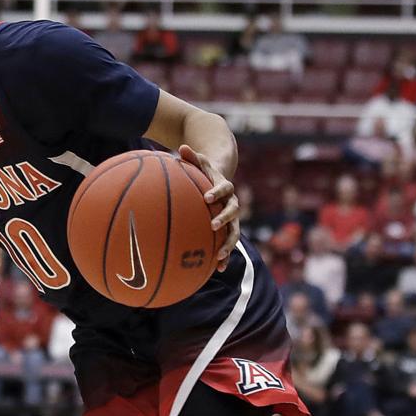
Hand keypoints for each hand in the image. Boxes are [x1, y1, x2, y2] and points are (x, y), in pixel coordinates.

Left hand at [178, 144, 238, 271]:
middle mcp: (232, 204)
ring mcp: (232, 219)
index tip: (208, 197)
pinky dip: (224, 256)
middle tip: (213, 225)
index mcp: (225, 187)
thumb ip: (192, 157)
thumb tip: (181, 146)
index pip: (224, 188)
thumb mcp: (200, 163)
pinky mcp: (228, 231)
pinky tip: (218, 269)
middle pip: (233, 212)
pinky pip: (227, 244)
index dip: (217, 192)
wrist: (221, 184)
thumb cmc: (205, 173)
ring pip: (234, 232)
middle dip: (224, 219)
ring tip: (221, 256)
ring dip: (228, 244)